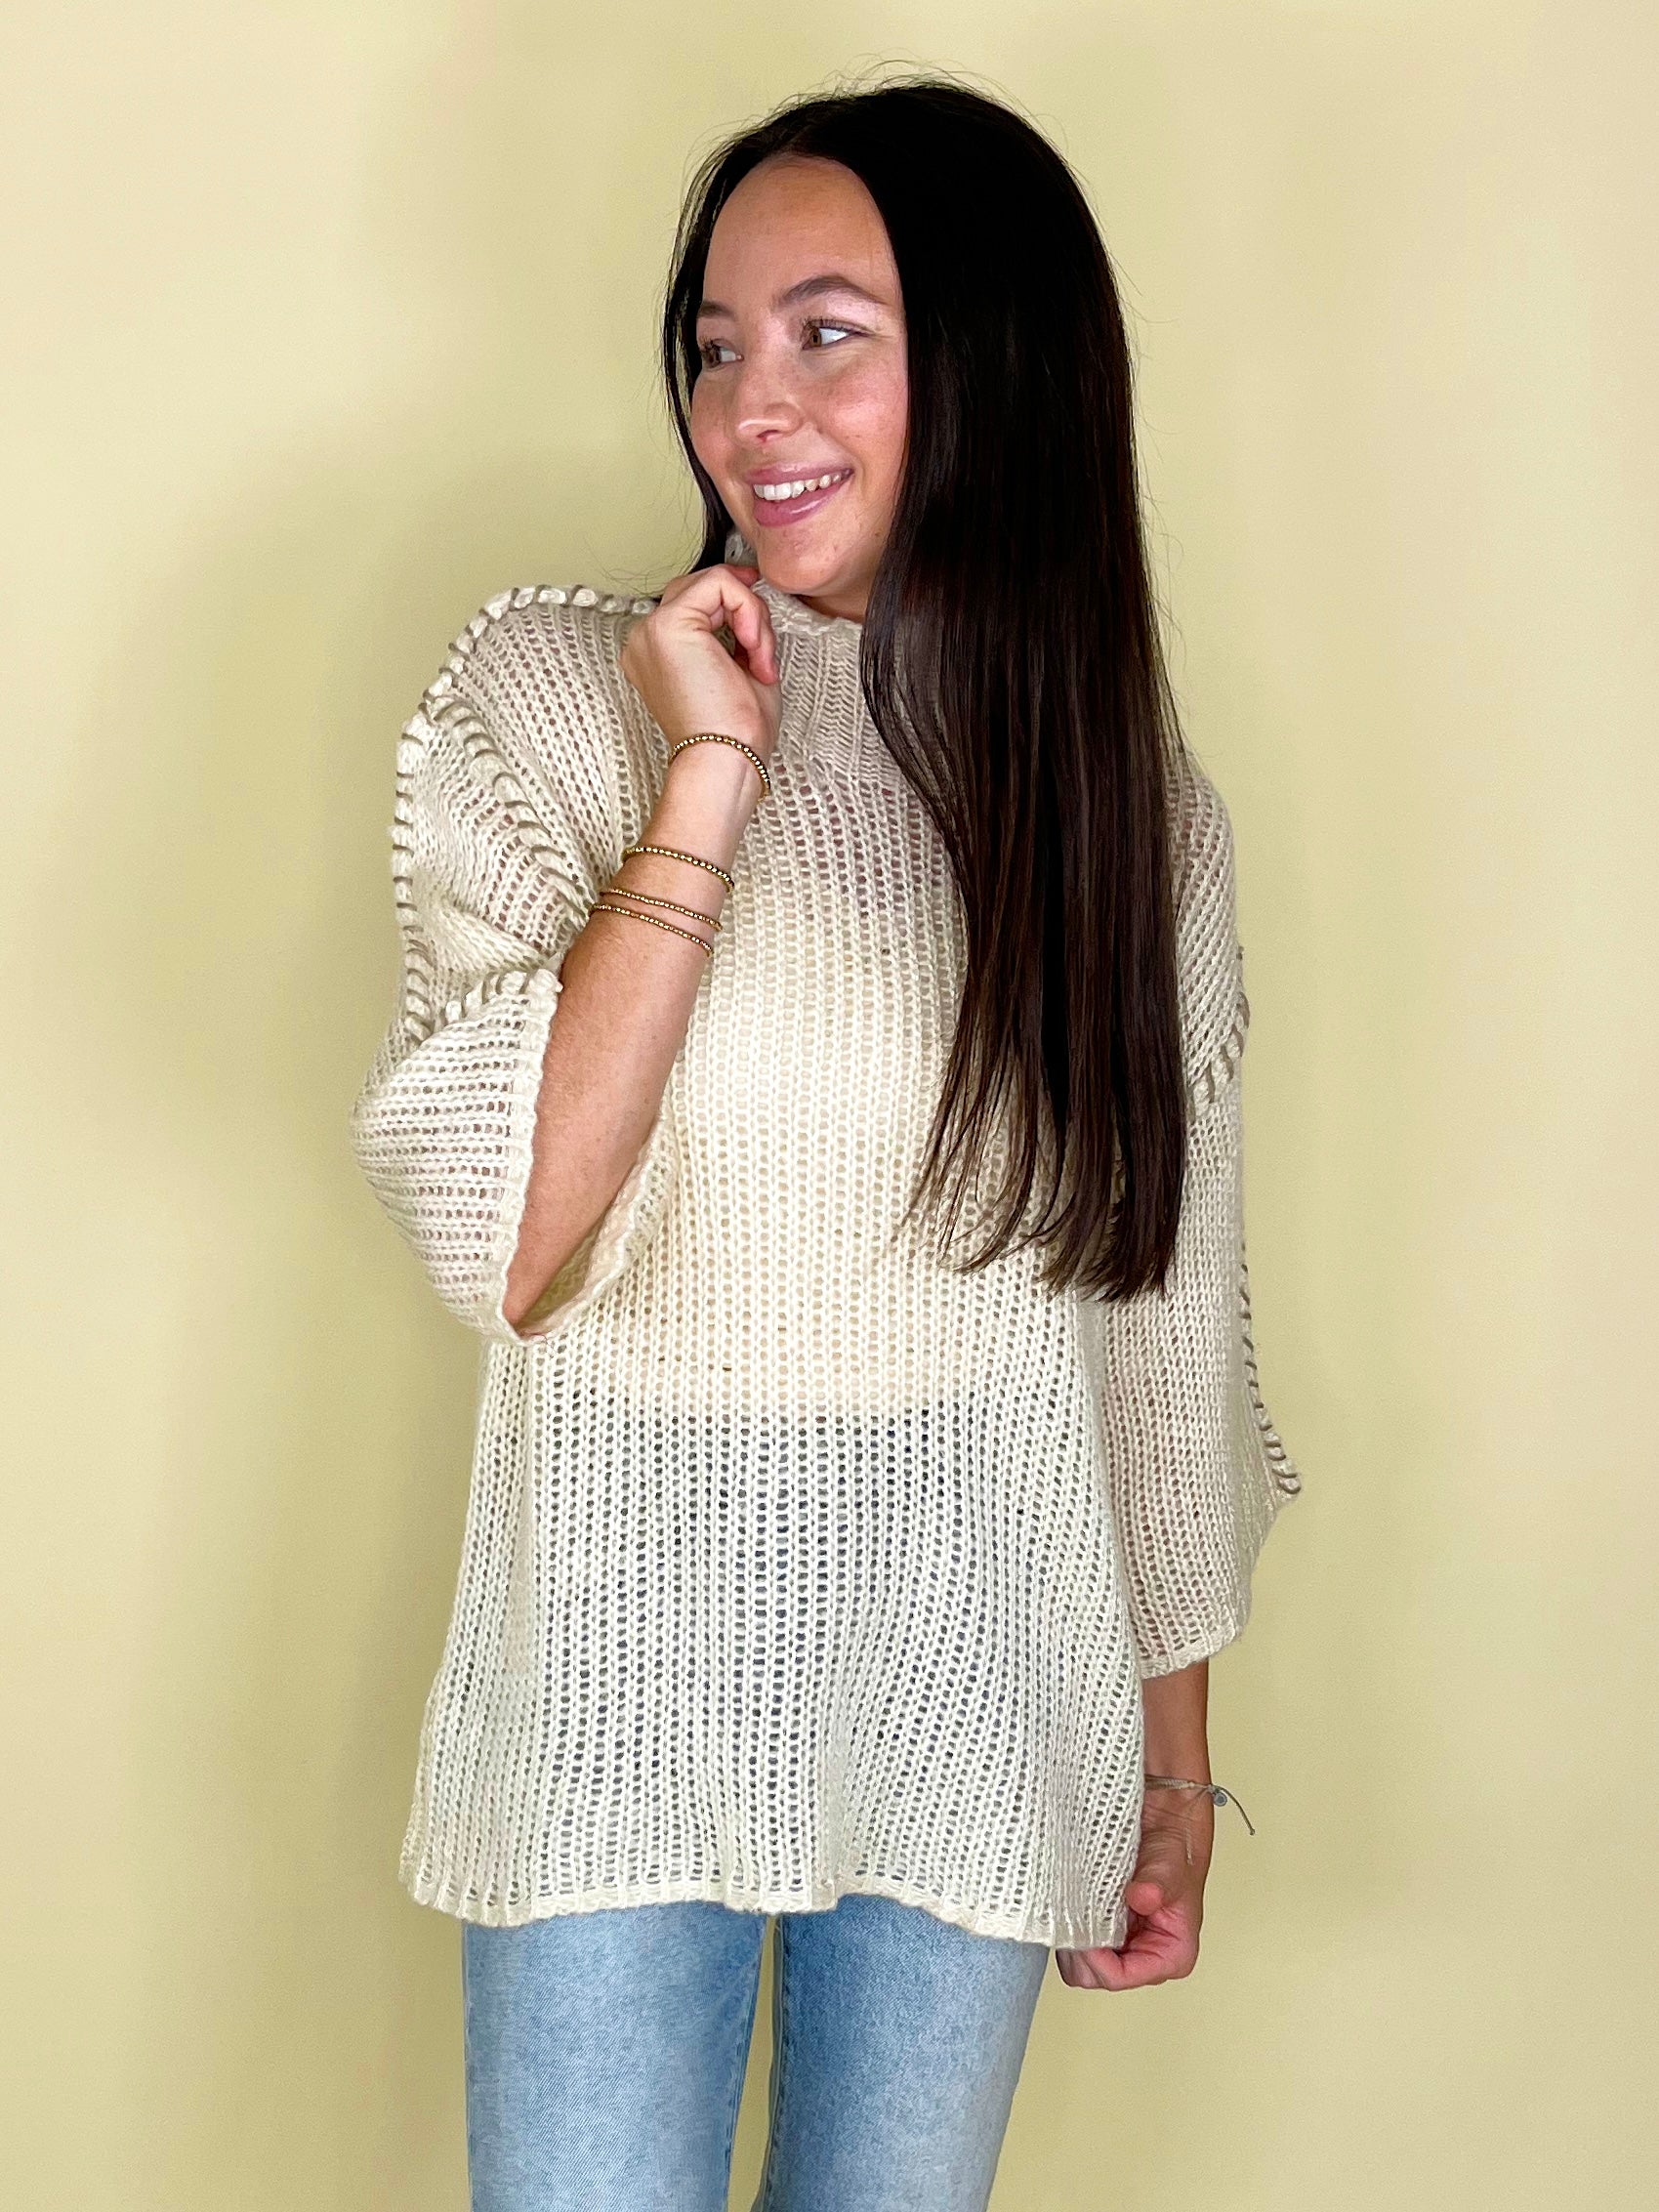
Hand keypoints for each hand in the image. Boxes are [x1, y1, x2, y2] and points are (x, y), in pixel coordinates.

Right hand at [619, 562, 781, 759]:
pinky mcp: (669, 624)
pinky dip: (749, 610)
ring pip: (713, 583)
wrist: (726, 759)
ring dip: (751, 615)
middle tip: (763, 654)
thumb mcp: (738, 669)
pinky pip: (719, 584)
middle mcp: (645, 639)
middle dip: (746, 610)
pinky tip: (753, 648)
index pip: (697, 604)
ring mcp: (651, 630)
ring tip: (760, 660)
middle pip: (701, 588)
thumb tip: (749, 593)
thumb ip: (736, 630)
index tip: (759, 634)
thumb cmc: (735, 731)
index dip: (736, 609)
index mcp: (656, 653)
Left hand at [1052, 1794, 1211, 1990]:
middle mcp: (1144, 1955)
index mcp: (1169, 1955)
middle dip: (1079, 1950)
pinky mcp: (1104, 1930)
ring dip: (1072, 1937)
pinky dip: (1068, 1925)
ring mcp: (1122, 1945)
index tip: (1082, 1930)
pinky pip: (1075, 1941)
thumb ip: (1158, 1884)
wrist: (1166, 1827)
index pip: (1119, 1978)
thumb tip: (1142, 1897)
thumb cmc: (1175, 1852)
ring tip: (1073, 1908)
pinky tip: (1072, 1904)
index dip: (1094, 1958)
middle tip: (1072, 1917)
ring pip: (1079, 1963)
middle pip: (1093, 1976)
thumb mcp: (1171, 1867)